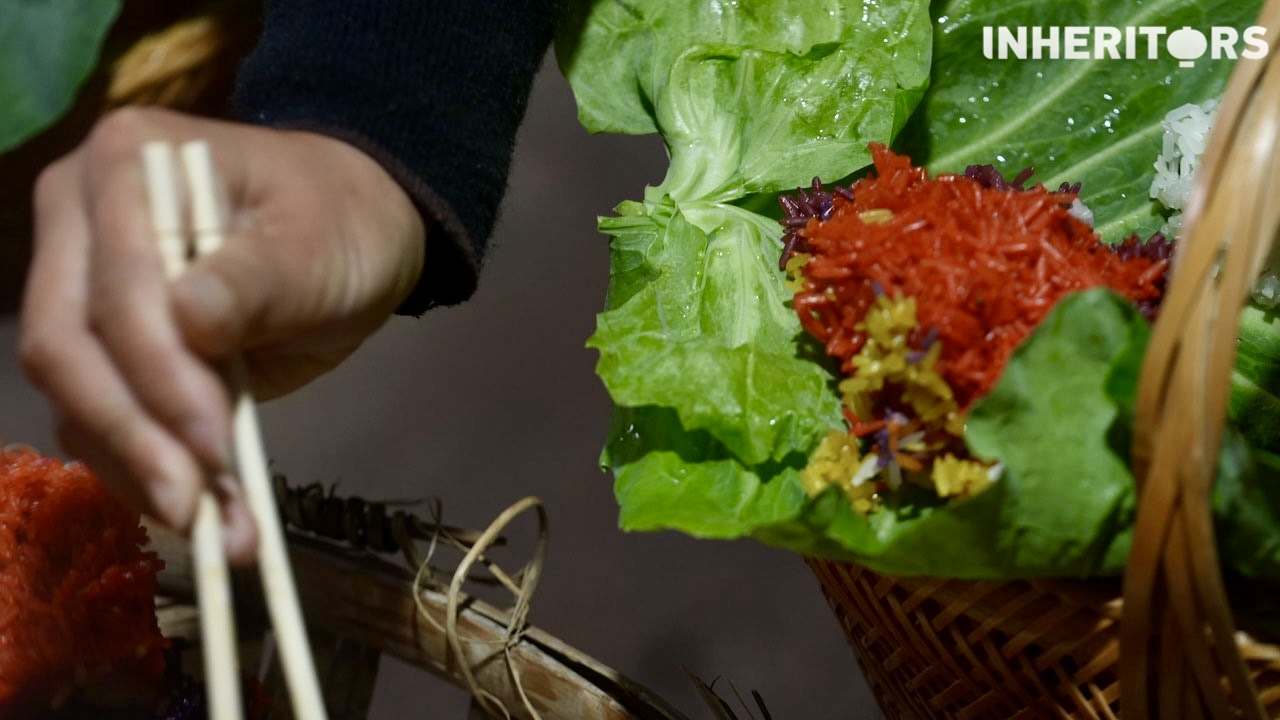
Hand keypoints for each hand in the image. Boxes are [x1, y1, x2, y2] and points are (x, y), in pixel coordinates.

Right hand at [20, 107, 425, 562]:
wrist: (352, 228)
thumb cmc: (338, 223)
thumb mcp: (317, 245)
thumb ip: (255, 281)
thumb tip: (186, 322)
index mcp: (127, 165)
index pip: (117, 288)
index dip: (159, 375)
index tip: (215, 444)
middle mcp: (80, 220)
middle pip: (68, 344)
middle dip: (133, 434)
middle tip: (196, 509)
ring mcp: (80, 284)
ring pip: (74, 393)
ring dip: (136, 468)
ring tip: (212, 530)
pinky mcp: (102, 346)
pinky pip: (97, 416)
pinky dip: (141, 469)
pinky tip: (196, 511)